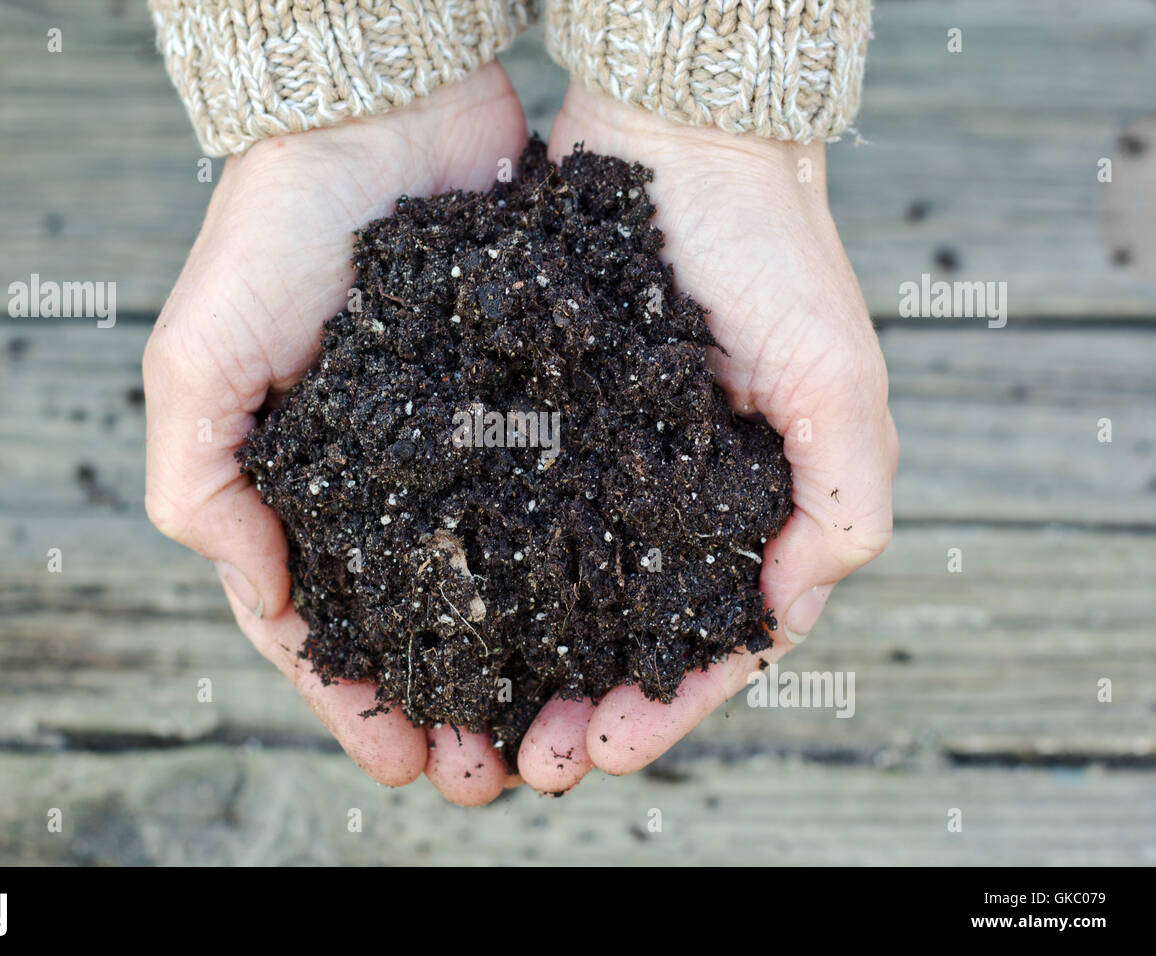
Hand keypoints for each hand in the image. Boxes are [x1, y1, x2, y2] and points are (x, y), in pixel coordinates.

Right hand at [143, 64, 528, 804]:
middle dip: (449, 706)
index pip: (322, 624)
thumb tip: (265, 597)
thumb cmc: (277, 228)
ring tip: (554, 731)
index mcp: (299, 486)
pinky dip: (569, 575)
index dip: (357, 701)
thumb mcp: (200, 357)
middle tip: (490, 774)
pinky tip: (598, 625)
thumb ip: (203, 483)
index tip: (400, 762)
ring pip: (495, 584)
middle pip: (421, 623)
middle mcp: (385, 480)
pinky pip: (553, 509)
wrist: (385, 112)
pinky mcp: (528, 406)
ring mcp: (460, 447)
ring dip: (518, 665)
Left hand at [513, 84, 898, 793]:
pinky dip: (481, 574)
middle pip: (623, 636)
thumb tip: (789, 611)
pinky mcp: (541, 422)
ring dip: (519, 663)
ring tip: (469, 720)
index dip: (665, 707)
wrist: (679, 134)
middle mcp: (672, 499)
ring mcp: (603, 464)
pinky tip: (440, 612)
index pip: (712, 641)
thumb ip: (843, 497)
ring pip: (557, 592)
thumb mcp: (836, 377)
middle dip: (578, 708)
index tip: (605, 751)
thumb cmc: (771, 251)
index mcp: (751, 508)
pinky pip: (506, 513)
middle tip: (521, 764)